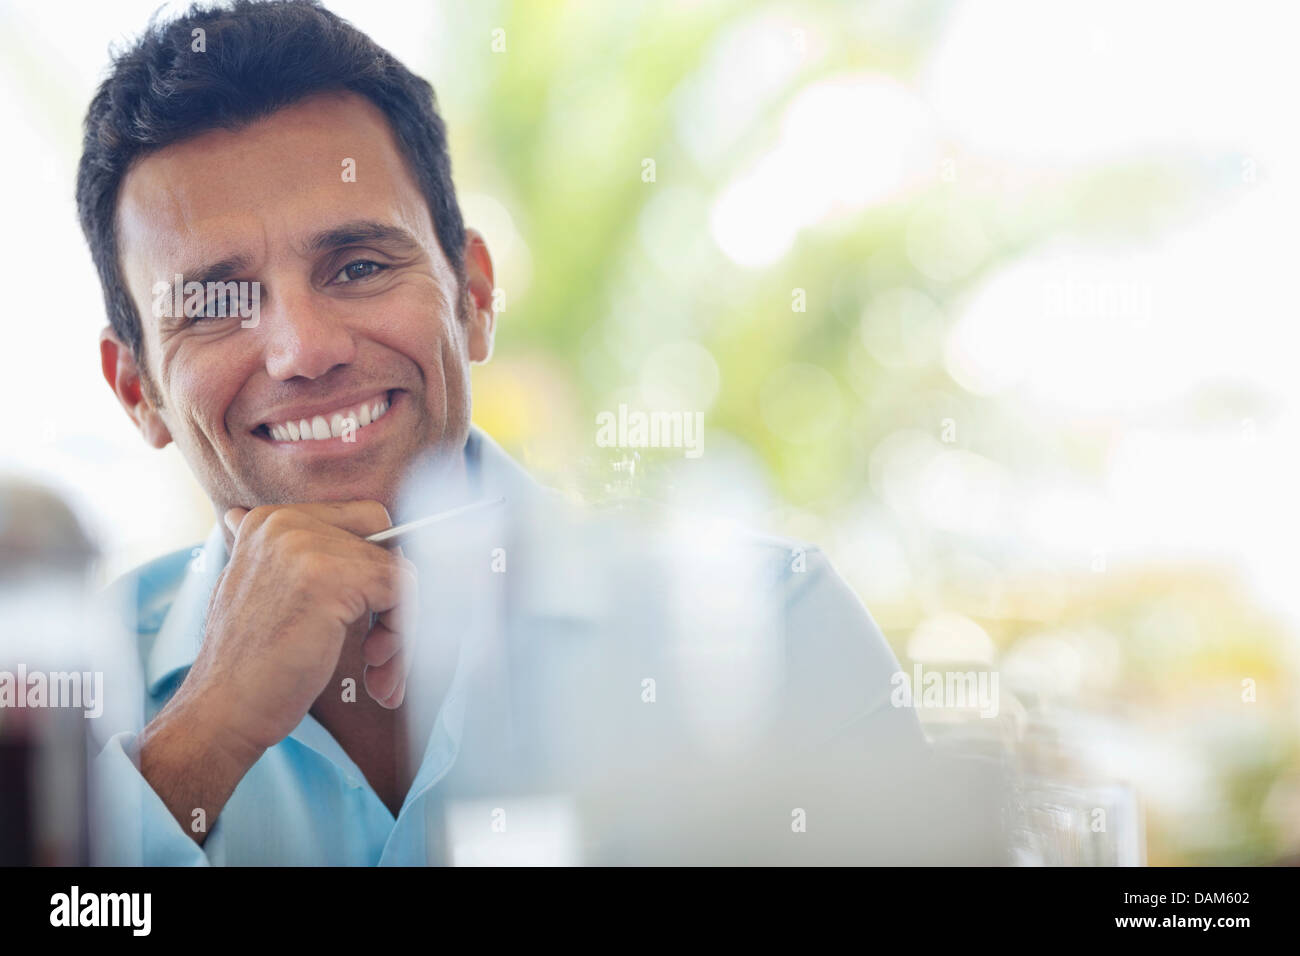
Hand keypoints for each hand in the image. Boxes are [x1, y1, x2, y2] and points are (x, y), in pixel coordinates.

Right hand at [187, 500, 416, 758]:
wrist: (223, 712)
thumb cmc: (250, 664)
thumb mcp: (260, 590)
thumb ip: (284, 555)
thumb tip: (261, 519)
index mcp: (272, 521)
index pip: (366, 521)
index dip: (380, 571)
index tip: (371, 616)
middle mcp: (288, 523)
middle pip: (387, 548)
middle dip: (396, 601)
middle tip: (379, 652)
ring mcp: (308, 547)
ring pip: (400, 575)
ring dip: (400, 631)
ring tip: (379, 672)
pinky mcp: (332, 579)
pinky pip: (403, 593)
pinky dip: (402, 635)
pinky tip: (377, 673)